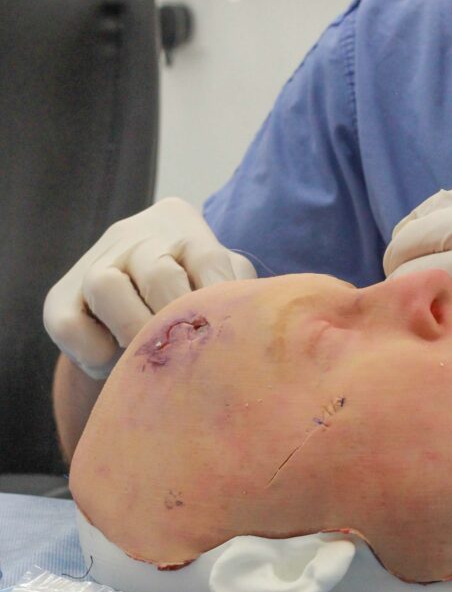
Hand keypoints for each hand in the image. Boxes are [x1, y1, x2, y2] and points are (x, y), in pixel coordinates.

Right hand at [43, 197, 255, 379]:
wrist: (138, 300)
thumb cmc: (195, 290)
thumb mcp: (219, 277)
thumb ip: (236, 287)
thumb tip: (251, 318)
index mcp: (182, 228)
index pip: (208, 260)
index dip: (217, 302)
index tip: (222, 336)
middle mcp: (136, 237)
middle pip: (159, 274)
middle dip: (175, 321)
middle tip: (186, 355)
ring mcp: (95, 263)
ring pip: (106, 286)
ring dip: (132, 330)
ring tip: (147, 357)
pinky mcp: (59, 297)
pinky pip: (68, 323)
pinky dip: (92, 351)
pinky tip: (111, 363)